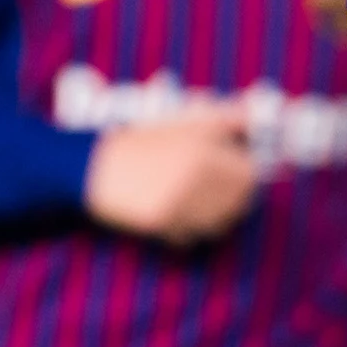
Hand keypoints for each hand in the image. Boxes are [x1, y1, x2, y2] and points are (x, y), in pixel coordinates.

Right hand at [82, 110, 258, 244]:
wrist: (95, 166)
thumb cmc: (140, 140)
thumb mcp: (182, 120)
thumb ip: (223, 115)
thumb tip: (251, 111)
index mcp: (202, 147)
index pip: (249, 171)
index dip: (246, 171)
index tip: (238, 169)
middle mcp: (195, 175)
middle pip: (239, 198)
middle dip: (236, 195)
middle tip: (222, 189)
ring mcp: (179, 201)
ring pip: (221, 221)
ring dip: (218, 215)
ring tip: (202, 203)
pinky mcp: (163, 223)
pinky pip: (193, 235)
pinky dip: (191, 230)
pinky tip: (180, 216)